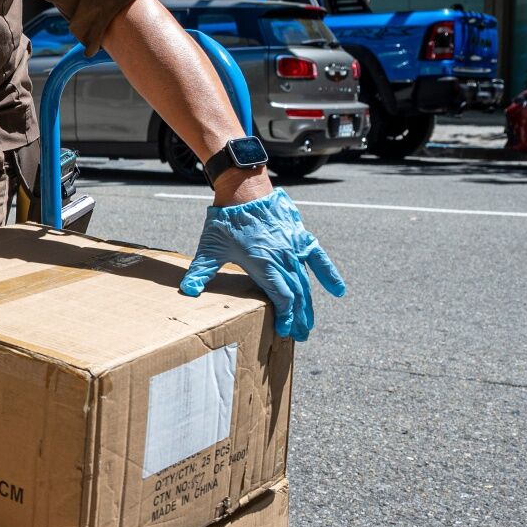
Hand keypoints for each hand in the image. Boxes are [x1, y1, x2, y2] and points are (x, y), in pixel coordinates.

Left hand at [181, 189, 345, 341]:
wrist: (245, 189)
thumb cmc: (226, 219)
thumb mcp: (210, 247)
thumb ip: (200, 271)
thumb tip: (188, 291)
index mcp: (263, 264)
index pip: (281, 297)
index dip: (285, 316)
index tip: (284, 331)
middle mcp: (283, 258)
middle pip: (296, 294)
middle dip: (298, 317)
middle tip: (299, 337)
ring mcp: (293, 248)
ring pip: (305, 282)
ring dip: (308, 305)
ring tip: (309, 324)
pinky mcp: (300, 237)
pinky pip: (318, 258)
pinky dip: (329, 274)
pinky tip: (339, 291)